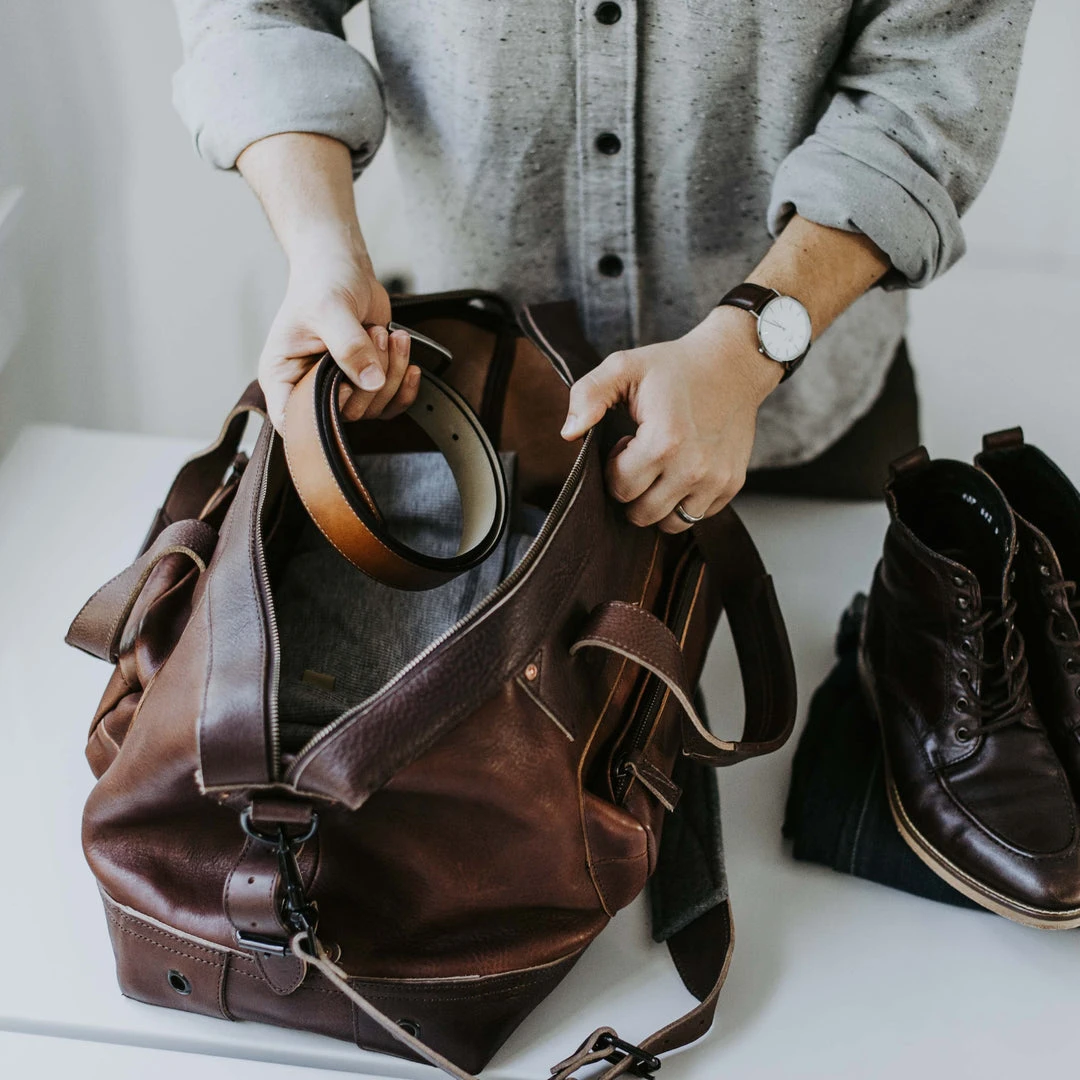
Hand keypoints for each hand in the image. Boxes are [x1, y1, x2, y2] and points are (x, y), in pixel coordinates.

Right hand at [258, 239, 419, 432]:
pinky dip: (403, 386)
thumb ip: (349, 347)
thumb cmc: (321, 282)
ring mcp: (339, 387)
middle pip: (345, 415)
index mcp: (283, 376)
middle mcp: (308, 388)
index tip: (345, 387)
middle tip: (375, 335)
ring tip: (387, 335)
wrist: (343, 267)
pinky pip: (389, 404)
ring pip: (371, 409)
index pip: (291, 421)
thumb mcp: (329, 309)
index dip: (319, 420)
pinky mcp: (365, 381)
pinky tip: (410, 364)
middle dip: (371, 380)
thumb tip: (372, 382)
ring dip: (391, 374)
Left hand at [559, 306, 781, 531]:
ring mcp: (716, 480)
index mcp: (664, 442)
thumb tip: (569, 433)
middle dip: (633, 490)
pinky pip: (697, 516)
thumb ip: (588, 395)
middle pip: (642, 513)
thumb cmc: (674, 367)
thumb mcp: (624, 367)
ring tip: (662, 468)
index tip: (625, 443)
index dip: (614, 467)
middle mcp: (693, 468)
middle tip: (642, 457)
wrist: (734, 363)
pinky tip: (683, 470)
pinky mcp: (732, 485)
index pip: (620, 488)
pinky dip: (684, 502)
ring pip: (671, 524)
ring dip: (658, 503)